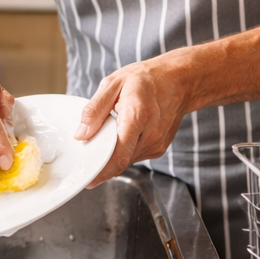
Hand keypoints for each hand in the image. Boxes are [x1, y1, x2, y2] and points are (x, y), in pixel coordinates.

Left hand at [77, 52, 194, 187]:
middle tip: (85, 161)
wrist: (179, 80)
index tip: (87, 179)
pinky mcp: (158, 148)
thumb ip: (95, 109)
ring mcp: (157, 143)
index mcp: (138, 115)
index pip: (119, 153)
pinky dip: (123, 151)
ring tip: (105, 137)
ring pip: (127, 161)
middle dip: (101, 164)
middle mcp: (151, 134)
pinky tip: (121, 135)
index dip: (102, 170)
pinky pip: (134, 156)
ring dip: (112, 156)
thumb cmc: (146, 79)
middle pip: (122, 161)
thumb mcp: (113, 83)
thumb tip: (81, 134)